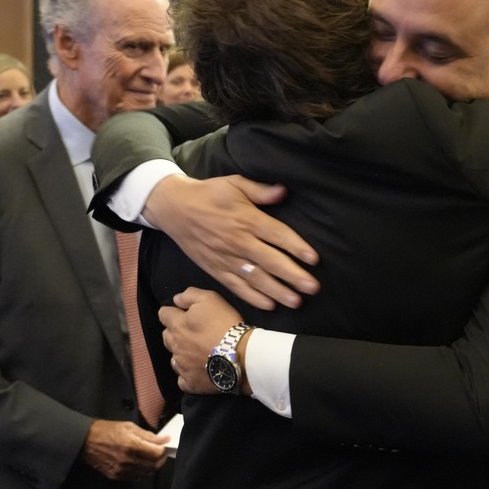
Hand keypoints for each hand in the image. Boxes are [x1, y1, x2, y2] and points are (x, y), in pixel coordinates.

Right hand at [80, 420, 168, 480]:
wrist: (86, 440)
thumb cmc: (106, 431)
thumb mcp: (129, 426)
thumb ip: (148, 435)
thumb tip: (163, 439)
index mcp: (131, 445)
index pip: (157, 453)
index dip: (163, 449)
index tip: (162, 446)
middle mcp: (127, 460)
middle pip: (154, 465)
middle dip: (160, 459)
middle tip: (158, 452)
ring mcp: (121, 469)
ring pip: (146, 473)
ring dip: (151, 466)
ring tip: (148, 457)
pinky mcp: (116, 475)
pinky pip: (135, 477)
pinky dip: (141, 471)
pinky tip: (138, 463)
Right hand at [144, 174, 318, 309]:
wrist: (174, 208)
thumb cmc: (208, 193)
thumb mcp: (234, 183)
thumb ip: (260, 190)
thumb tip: (284, 191)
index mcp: (246, 219)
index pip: (277, 235)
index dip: (297, 247)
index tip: (314, 259)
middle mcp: (238, 241)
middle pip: (270, 261)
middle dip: (293, 276)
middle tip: (313, 288)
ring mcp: (226, 258)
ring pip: (255, 278)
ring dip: (277, 291)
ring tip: (296, 301)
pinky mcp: (215, 269)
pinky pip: (236, 286)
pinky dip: (252, 297)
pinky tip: (269, 305)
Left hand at [159, 288, 242, 393]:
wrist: (241, 355)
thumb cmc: (225, 324)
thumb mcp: (210, 299)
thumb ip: (189, 295)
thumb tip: (175, 299)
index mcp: (177, 325)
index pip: (163, 314)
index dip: (172, 312)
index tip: (182, 313)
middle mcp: (174, 346)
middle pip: (166, 336)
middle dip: (174, 332)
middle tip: (191, 332)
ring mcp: (181, 366)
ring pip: (173, 358)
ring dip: (181, 353)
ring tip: (195, 352)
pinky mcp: (190, 382)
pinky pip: (182, 379)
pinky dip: (186, 374)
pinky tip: (196, 370)